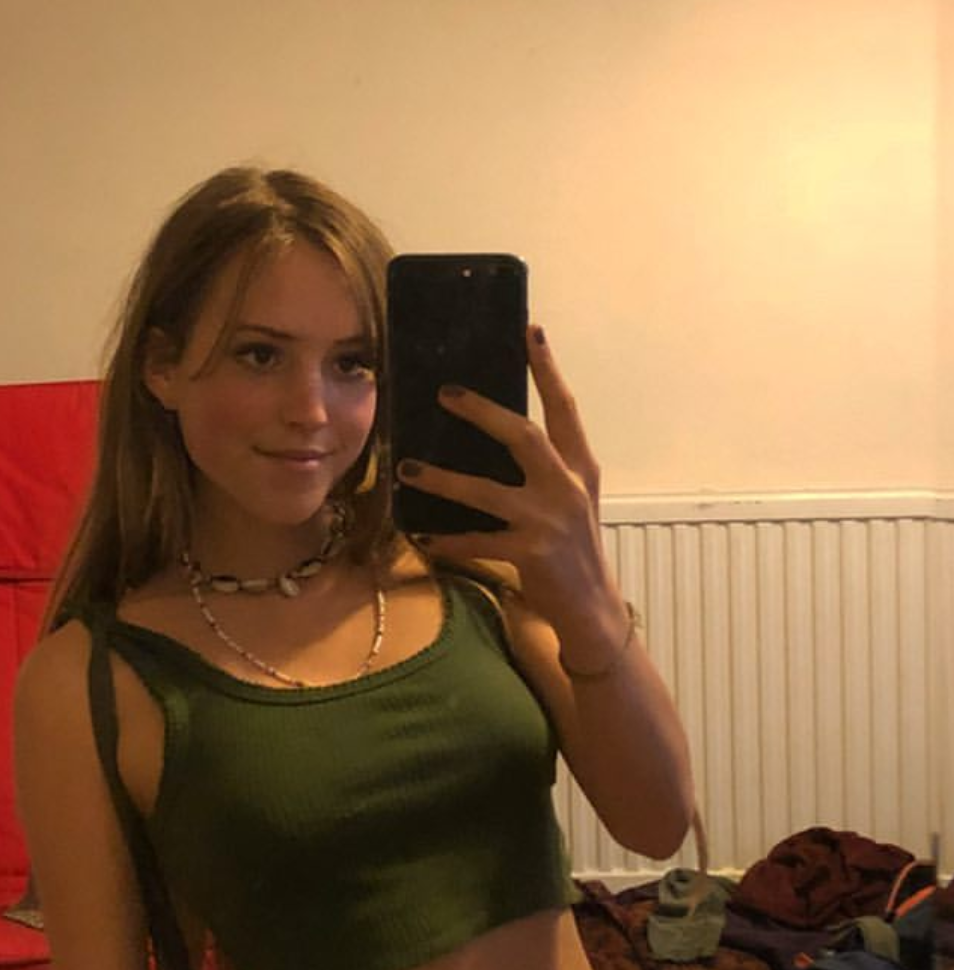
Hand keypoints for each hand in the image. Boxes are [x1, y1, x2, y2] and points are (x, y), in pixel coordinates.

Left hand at [396, 325, 622, 637]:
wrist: (592, 608)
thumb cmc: (573, 551)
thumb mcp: (570, 501)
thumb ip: (546, 469)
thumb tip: (499, 433)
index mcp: (580, 468)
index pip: (565, 409)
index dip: (548, 369)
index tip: (530, 329)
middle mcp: (566, 488)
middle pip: (523, 435)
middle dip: (483, 411)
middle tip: (446, 392)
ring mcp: (548, 521)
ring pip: (486, 491)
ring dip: (443, 479)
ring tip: (408, 469)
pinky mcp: (530, 554)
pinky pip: (477, 542)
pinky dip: (448, 541)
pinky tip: (423, 537)